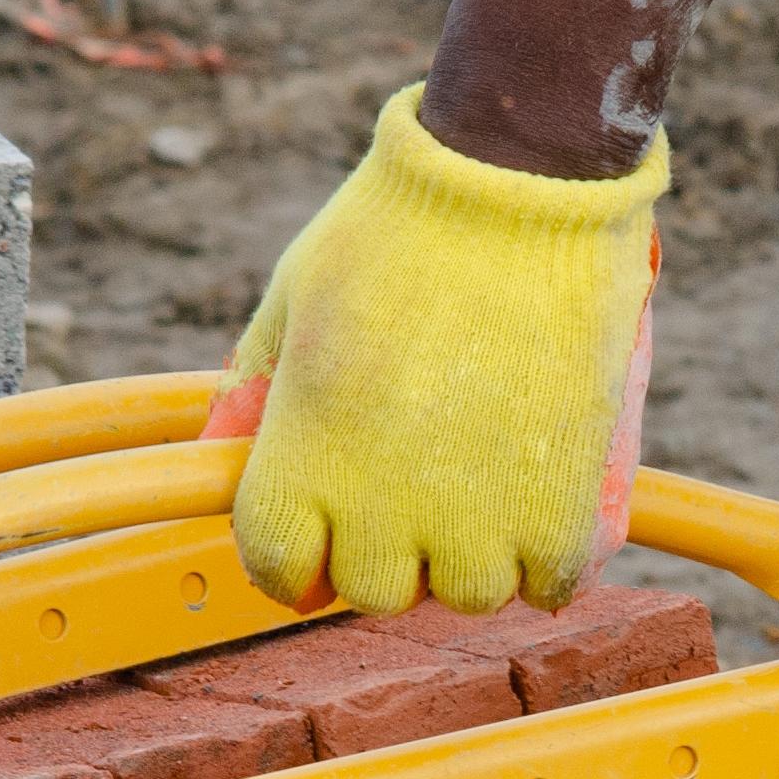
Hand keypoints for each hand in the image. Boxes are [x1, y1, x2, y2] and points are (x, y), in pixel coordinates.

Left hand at [204, 85, 664, 616]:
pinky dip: (546, 558)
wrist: (516, 183)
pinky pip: (550, 583)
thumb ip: (254, 391)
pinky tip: (541, 502)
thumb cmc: (394, 228)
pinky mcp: (562, 502)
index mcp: (305, 451)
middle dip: (387, 549)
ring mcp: (477, 511)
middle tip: (414, 486)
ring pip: (466, 595)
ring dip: (471, 555)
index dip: (294, 557)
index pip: (278, 566)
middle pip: (374, 590)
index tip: (318, 534)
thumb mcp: (294, 299)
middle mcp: (382, 501)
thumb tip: (216, 462)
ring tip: (484, 488)